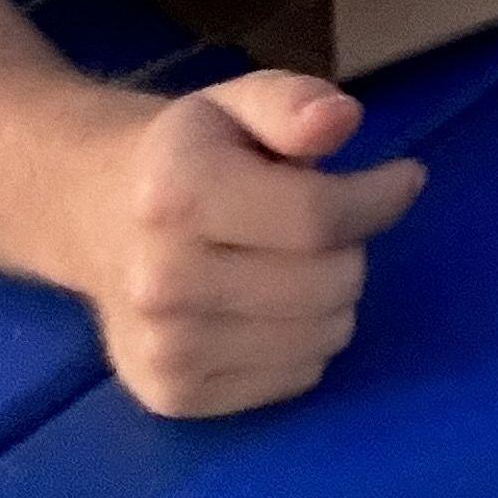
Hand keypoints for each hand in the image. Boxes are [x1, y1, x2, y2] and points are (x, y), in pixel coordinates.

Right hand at [69, 70, 425, 417]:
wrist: (94, 214)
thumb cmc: (189, 154)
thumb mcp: (237, 101)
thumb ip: (292, 103)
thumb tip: (342, 119)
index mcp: (177, 195)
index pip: (318, 217)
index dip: (380, 197)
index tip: (404, 177)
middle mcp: (161, 280)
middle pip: (330, 283)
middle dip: (349, 245)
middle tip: (321, 224)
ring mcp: (163, 348)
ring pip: (324, 337)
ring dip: (331, 297)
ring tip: (291, 262)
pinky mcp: (172, 395)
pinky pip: (296, 378)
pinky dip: (303, 342)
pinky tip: (267, 306)